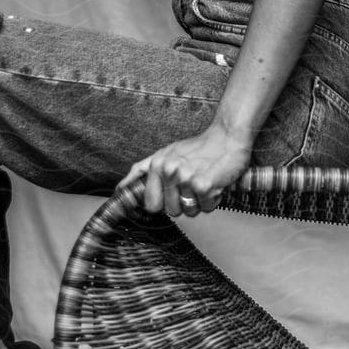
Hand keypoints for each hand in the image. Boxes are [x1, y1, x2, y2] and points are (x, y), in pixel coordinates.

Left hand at [116, 119, 252, 218]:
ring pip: (190, 211)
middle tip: (194, 183)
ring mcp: (186, 178)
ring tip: (204, 181)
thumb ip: (142, 170)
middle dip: (185, 202)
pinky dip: (214, 200)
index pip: (151, 204)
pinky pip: (207, 208)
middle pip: (172, 211)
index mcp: (157, 164)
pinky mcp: (204, 185)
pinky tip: (215, 183)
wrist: (228, 137)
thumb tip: (120, 189)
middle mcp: (169, 171)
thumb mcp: (165, 153)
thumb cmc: (199, 147)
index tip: (174, 194)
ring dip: (200, 201)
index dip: (164, 203)